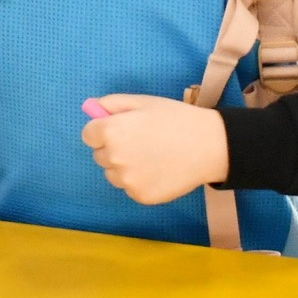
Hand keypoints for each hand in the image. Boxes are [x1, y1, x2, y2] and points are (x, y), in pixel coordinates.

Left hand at [81, 94, 229, 205]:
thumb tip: (90, 108)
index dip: (102, 130)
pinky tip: (159, 170)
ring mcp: (126, 180)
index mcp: (111, 131)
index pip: (88, 135)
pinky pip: (130, 187)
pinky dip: (139, 181)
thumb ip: (112, 104)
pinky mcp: (139, 196)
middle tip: (141, 141)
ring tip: (152, 156)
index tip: (119, 129)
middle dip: (113, 148)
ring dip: (124, 167)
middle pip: (99, 155)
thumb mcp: (143, 102)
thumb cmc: (176, 119)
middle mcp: (114, 158)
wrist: (209, 146)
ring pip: (113, 174)